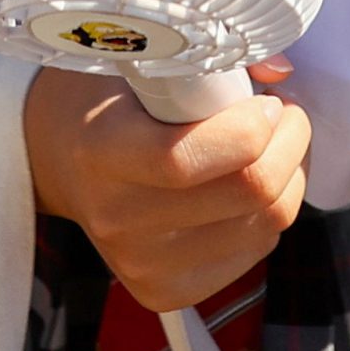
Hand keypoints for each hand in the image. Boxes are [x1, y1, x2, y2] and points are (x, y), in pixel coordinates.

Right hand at [23, 64, 309, 314]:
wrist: (61, 160)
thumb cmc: (110, 98)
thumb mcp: (141, 59)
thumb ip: (209, 60)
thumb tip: (282, 74)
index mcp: (101, 152)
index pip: (187, 159)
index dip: (249, 125)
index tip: (263, 99)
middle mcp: (118, 218)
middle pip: (248, 192)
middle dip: (288, 142)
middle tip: (281, 114)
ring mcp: (142, 264)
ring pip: (266, 223)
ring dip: (288, 175)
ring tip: (267, 144)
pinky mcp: (168, 291)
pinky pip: (258, 249)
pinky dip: (270, 212)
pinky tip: (248, 182)